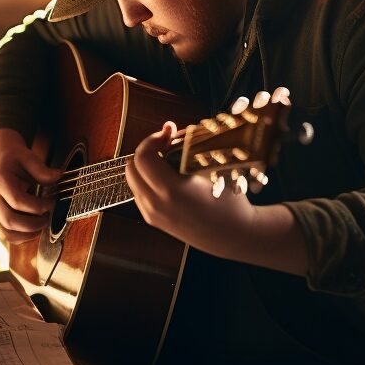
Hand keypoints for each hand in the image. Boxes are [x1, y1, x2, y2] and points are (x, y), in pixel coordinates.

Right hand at [0, 128, 60, 244]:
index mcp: (0, 181)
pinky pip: (5, 235)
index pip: (17, 200)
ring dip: (27, 234)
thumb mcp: (28, 157)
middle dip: (33, 224)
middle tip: (48, 217)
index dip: (37, 206)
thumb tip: (58, 177)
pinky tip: (34, 228)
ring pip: (5, 233)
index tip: (51, 202)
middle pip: (9, 220)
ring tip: (42, 224)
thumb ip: (42, 169)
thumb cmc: (16, 160)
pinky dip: (21, 237)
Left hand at [125, 87, 290, 258]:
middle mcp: (155, 205)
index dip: (153, 139)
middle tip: (167, 143)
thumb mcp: (211, 172)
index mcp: (170, 191)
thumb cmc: (229, 202)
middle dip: (147, 150)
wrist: (234, 236)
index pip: (142, 156)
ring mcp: (152, 215)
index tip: (168, 133)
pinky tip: (167, 176)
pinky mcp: (153, 220)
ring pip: (132, 180)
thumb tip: (170, 128)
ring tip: (168, 159)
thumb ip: (186, 149)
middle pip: (131, 167)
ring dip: (145, 165)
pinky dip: (147, 180)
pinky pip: (139, 193)